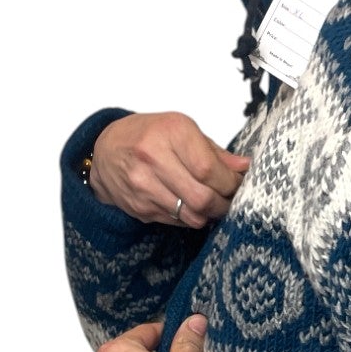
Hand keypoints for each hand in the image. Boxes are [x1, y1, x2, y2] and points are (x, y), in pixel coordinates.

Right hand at [89, 112, 249, 226]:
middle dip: (223, 204)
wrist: (106, 150)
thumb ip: (213, 151)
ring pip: (191, 215)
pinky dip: (190, 217)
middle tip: (228, 200)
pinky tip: (190, 205)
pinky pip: (176, 221)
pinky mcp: (139, 207)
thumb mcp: (181, 130)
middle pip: (202, 197)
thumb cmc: (149, 135)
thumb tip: (243, 167)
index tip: (237, 185)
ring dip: (208, 214)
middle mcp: (153, 158)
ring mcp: (143, 185)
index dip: (230, 184)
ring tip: (211, 203)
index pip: (210, 169)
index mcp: (171, 132)